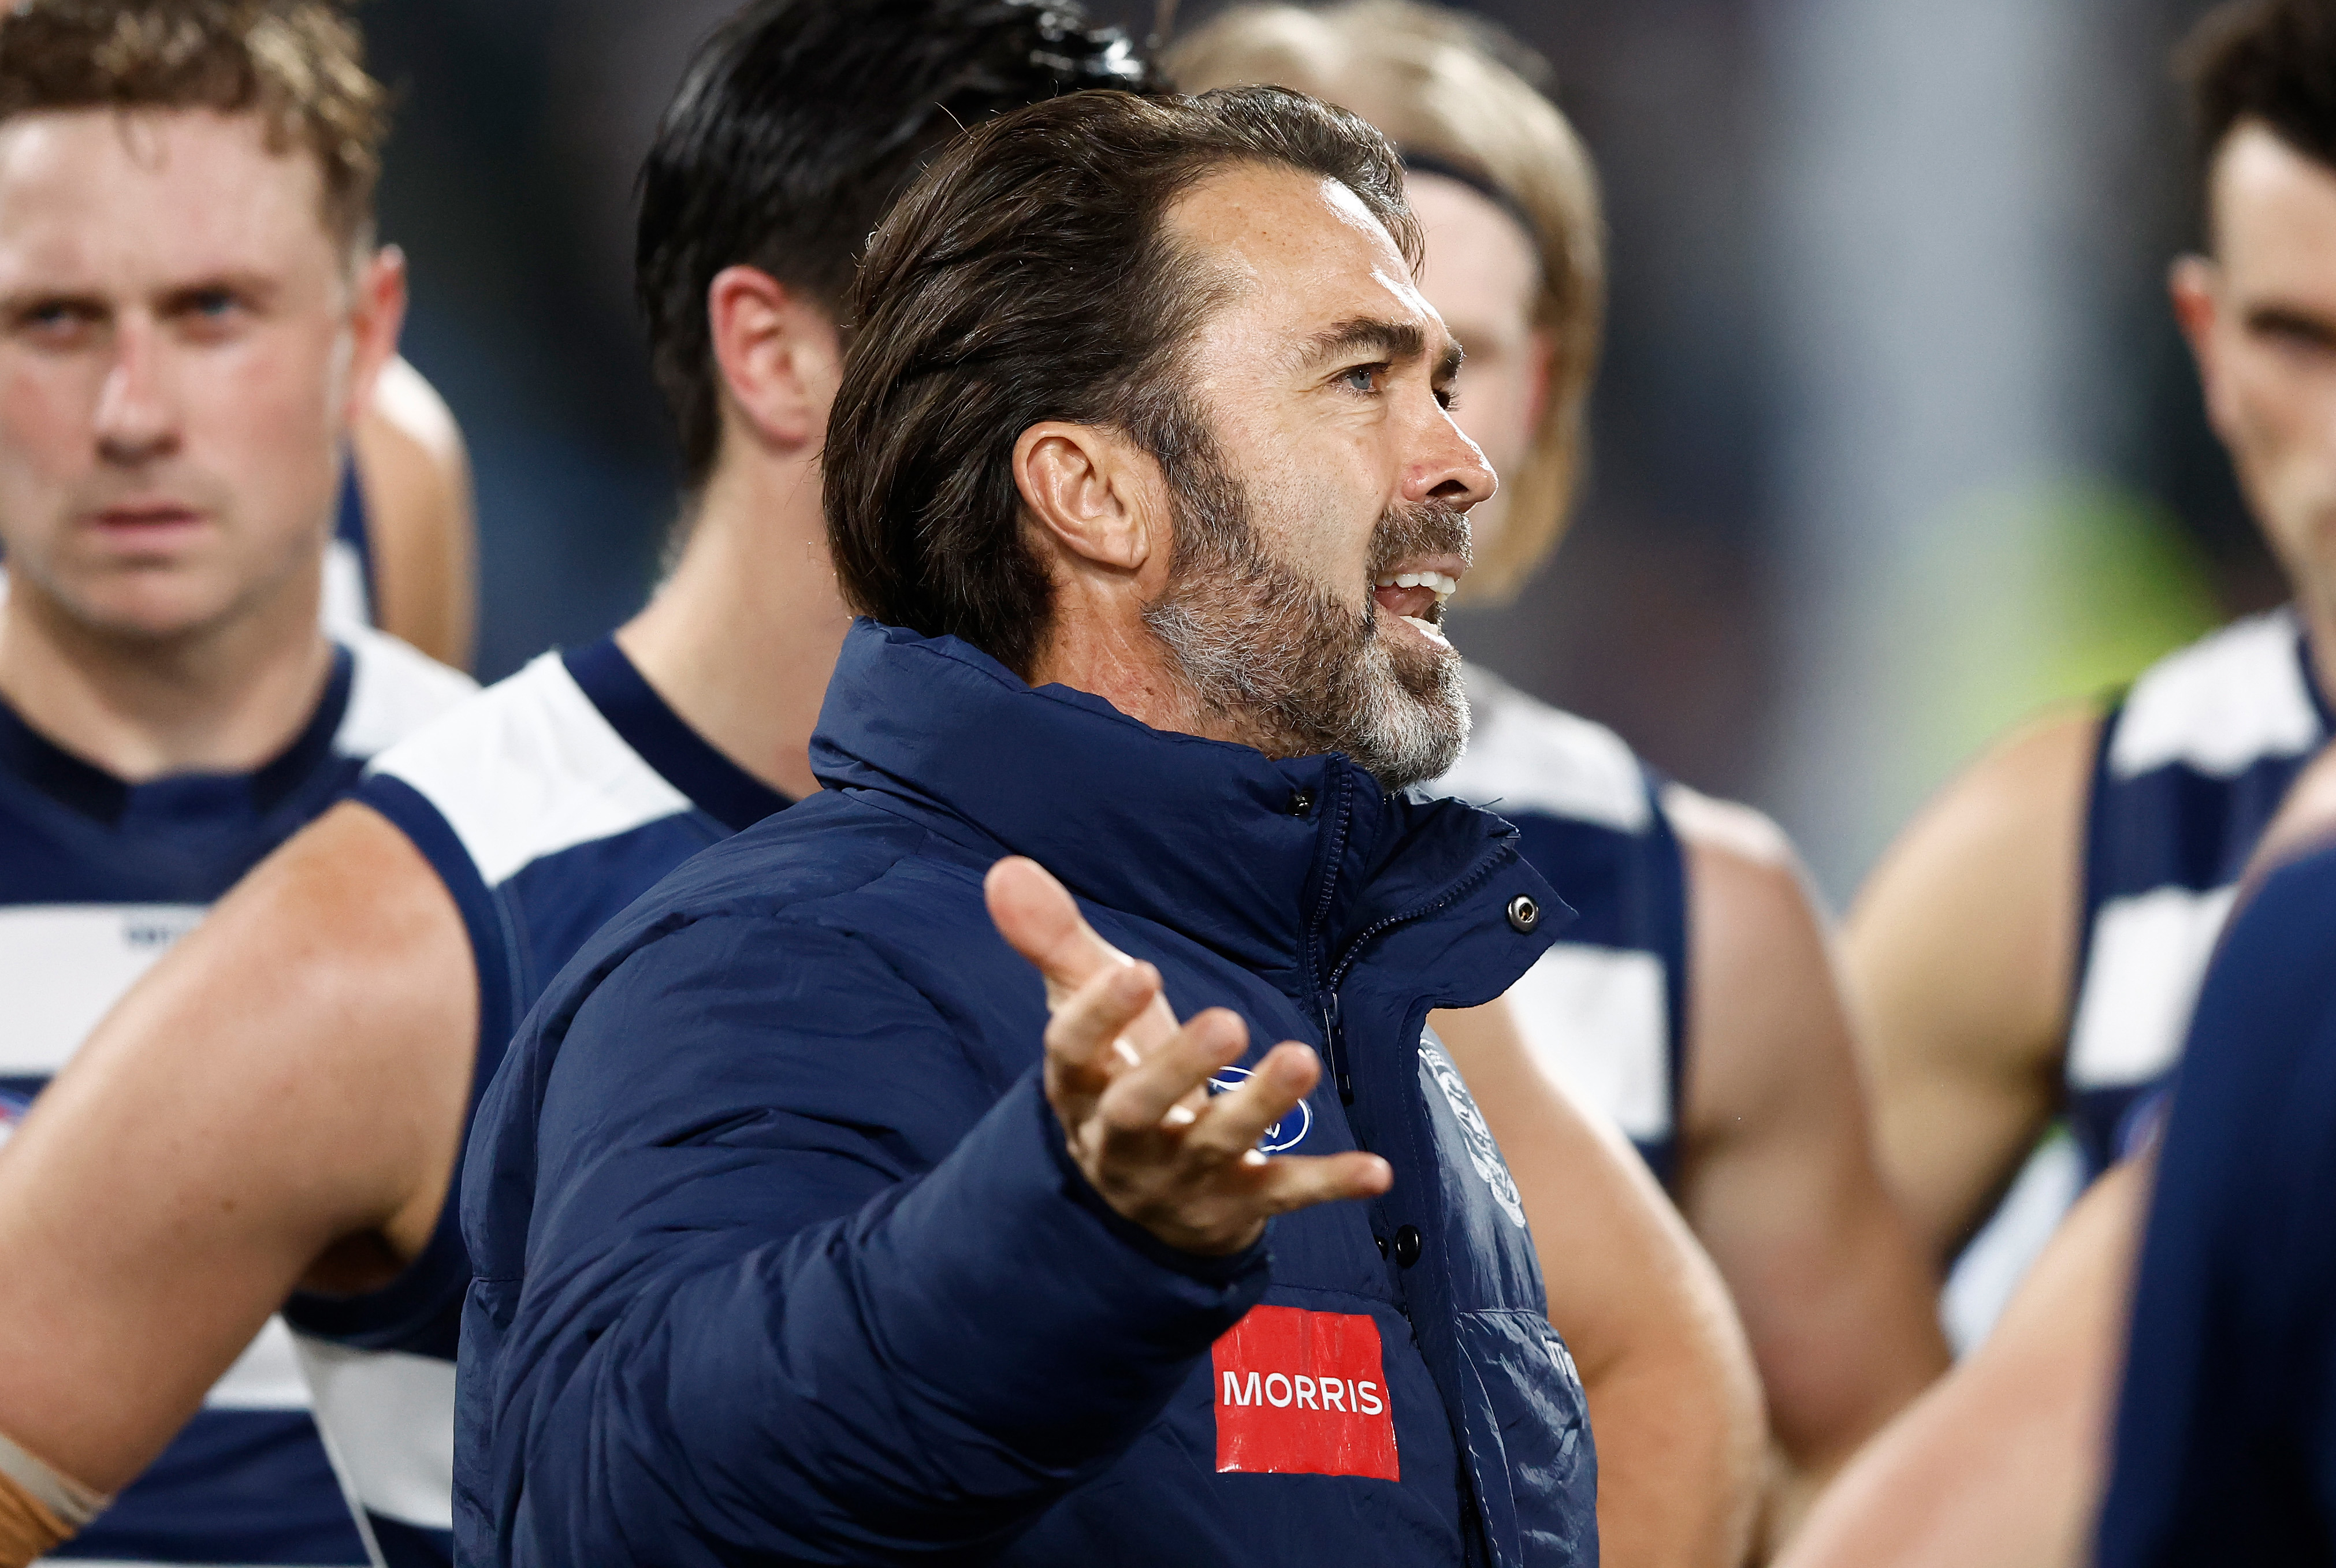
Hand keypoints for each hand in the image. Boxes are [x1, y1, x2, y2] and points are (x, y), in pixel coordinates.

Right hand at [985, 857, 1391, 1255]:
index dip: (1100, 1017)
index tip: (1138, 968)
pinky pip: (1283, 1196)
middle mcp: (1123, 1143)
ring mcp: (1181, 1180)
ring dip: (1262, 1105)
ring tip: (1302, 1057)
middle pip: (1139, 1110)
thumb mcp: (1085, 1013)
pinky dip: (1330, 1183)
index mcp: (1081, 1091)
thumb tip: (1006, 868)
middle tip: (1229, 1022)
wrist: (1138, 1207)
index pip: (1073, 1057)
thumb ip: (1054, 942)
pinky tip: (1378, 1172)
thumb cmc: (1118, 1078)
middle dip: (1180, 1068)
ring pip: (1218, 1146)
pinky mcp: (1237, 1206)